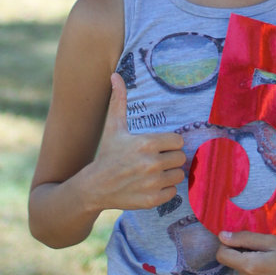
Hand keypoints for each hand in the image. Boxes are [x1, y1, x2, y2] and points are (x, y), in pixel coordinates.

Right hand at [86, 74, 187, 211]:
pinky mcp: (153, 199)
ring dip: (170, 174)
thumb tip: (116, 75)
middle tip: (157, 160)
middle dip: (171, 158)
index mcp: (146, 143)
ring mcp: (153, 183)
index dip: (170, 144)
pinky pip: (173, 192)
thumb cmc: (107, 154)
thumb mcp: (113, 127)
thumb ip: (119, 101)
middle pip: (181, 158)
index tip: (159, 146)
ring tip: (154, 172)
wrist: (94, 187)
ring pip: (179, 175)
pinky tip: (151, 185)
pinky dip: (165, 189)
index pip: (178, 141)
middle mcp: (151, 163)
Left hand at [216, 230, 275, 274]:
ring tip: (273, 263)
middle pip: (234, 263)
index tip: (242, 240)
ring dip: (251, 266)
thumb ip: (245, 238)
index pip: (222, 255)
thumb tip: (222, 236)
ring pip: (243, 273)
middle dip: (244, 255)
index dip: (229, 245)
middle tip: (267, 251)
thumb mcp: (272, 241)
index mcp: (250, 267)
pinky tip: (274, 274)